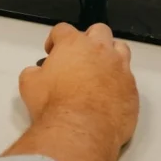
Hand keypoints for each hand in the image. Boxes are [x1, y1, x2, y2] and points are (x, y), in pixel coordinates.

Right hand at [19, 23, 138, 150]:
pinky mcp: (132, 90)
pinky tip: (108, 95)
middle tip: (79, 56)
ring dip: (110, 55)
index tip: (52, 51)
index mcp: (73, 44)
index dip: (55, 39)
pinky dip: (118, 82)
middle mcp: (100, 50)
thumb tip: (37, 73)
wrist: (79, 131)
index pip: (63, 29)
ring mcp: (120, 69)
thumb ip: (34, 72)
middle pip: (99, 31)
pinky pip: (128, 78)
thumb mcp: (29, 84)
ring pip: (120, 49)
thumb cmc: (53, 104)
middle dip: (88, 39)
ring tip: (99, 71)